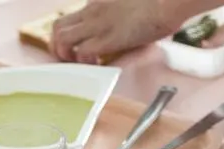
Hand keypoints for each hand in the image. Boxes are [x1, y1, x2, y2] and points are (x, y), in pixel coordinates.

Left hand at [51, 0, 182, 62]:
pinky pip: (82, 53)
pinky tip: (97, 67)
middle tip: (70, 60)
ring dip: (66, 55)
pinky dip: (85, 63)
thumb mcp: (130, 5)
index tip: (76, 47)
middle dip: (58, 46)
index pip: (72, 18)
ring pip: (62, 39)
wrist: (166, 2)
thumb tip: (127, 28)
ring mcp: (97, 25)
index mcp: (97, 3)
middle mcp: (91, 12)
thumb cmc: (157, 4)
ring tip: (80, 65)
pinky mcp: (106, 38)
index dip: (69, 35)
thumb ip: (121, 14)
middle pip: (57, 27)